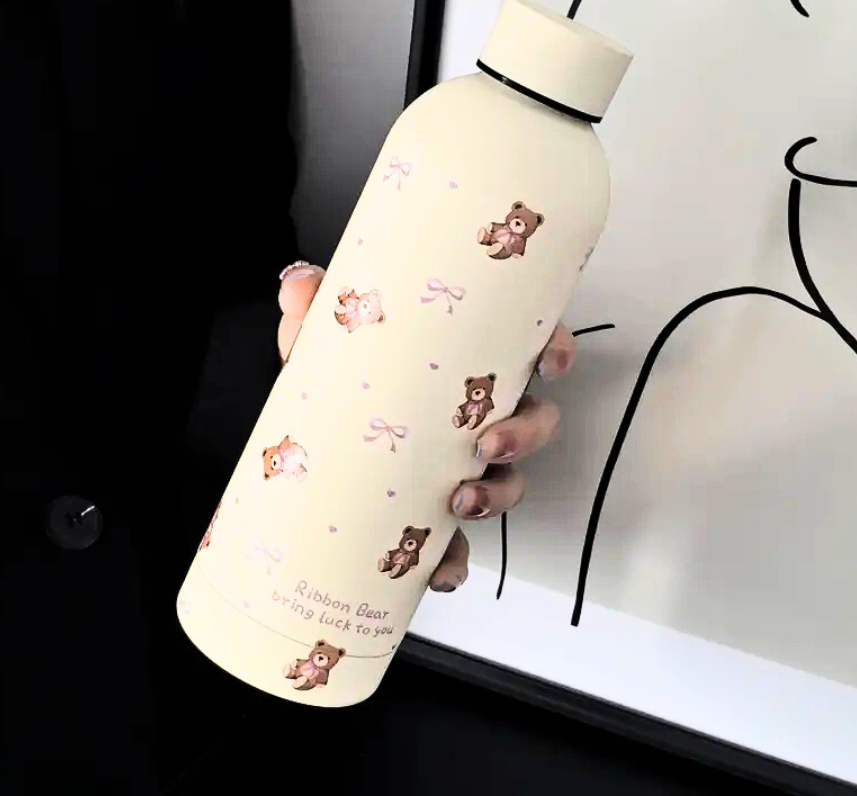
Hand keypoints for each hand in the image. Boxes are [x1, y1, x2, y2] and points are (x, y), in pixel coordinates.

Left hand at [278, 262, 574, 591]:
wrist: (311, 446)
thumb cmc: (340, 385)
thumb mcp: (324, 345)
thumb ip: (315, 311)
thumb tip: (302, 285)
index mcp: (464, 370)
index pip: (529, 351)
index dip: (554, 353)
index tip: (550, 363)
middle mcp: (477, 417)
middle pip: (534, 422)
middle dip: (525, 434)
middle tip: (488, 441)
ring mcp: (463, 468)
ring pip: (510, 483)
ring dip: (497, 495)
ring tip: (461, 500)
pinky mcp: (437, 517)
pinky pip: (461, 545)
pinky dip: (454, 562)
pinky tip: (438, 571)